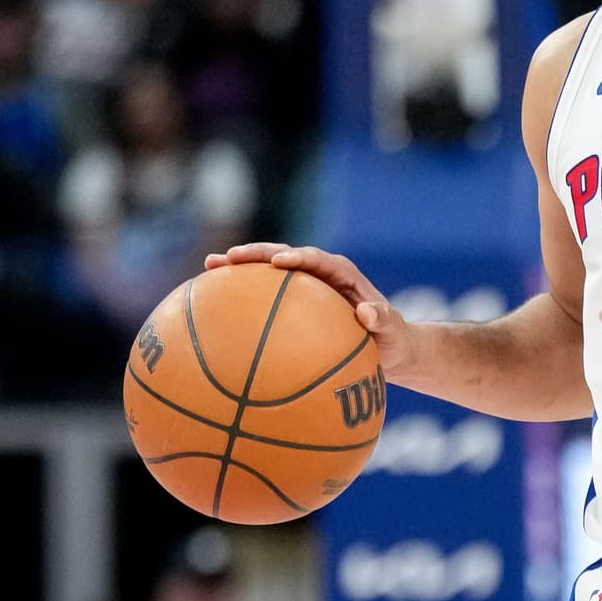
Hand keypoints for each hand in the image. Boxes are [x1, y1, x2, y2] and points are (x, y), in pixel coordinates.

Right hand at [205, 243, 410, 379]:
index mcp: (343, 275)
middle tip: (227, 257)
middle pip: (285, 255)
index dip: (298, 257)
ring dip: (241, 267)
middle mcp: (321, 274)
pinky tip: (214, 303)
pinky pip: (266, 295)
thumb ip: (382, 319)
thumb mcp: (392, 331)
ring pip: (268, 271)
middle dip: (256, 253)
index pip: (317, 259)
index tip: (278, 262)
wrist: (388, 346)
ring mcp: (306, 287)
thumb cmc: (391, 339)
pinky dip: (243, 294)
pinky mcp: (295, 303)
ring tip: (209, 266)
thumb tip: (366, 312)